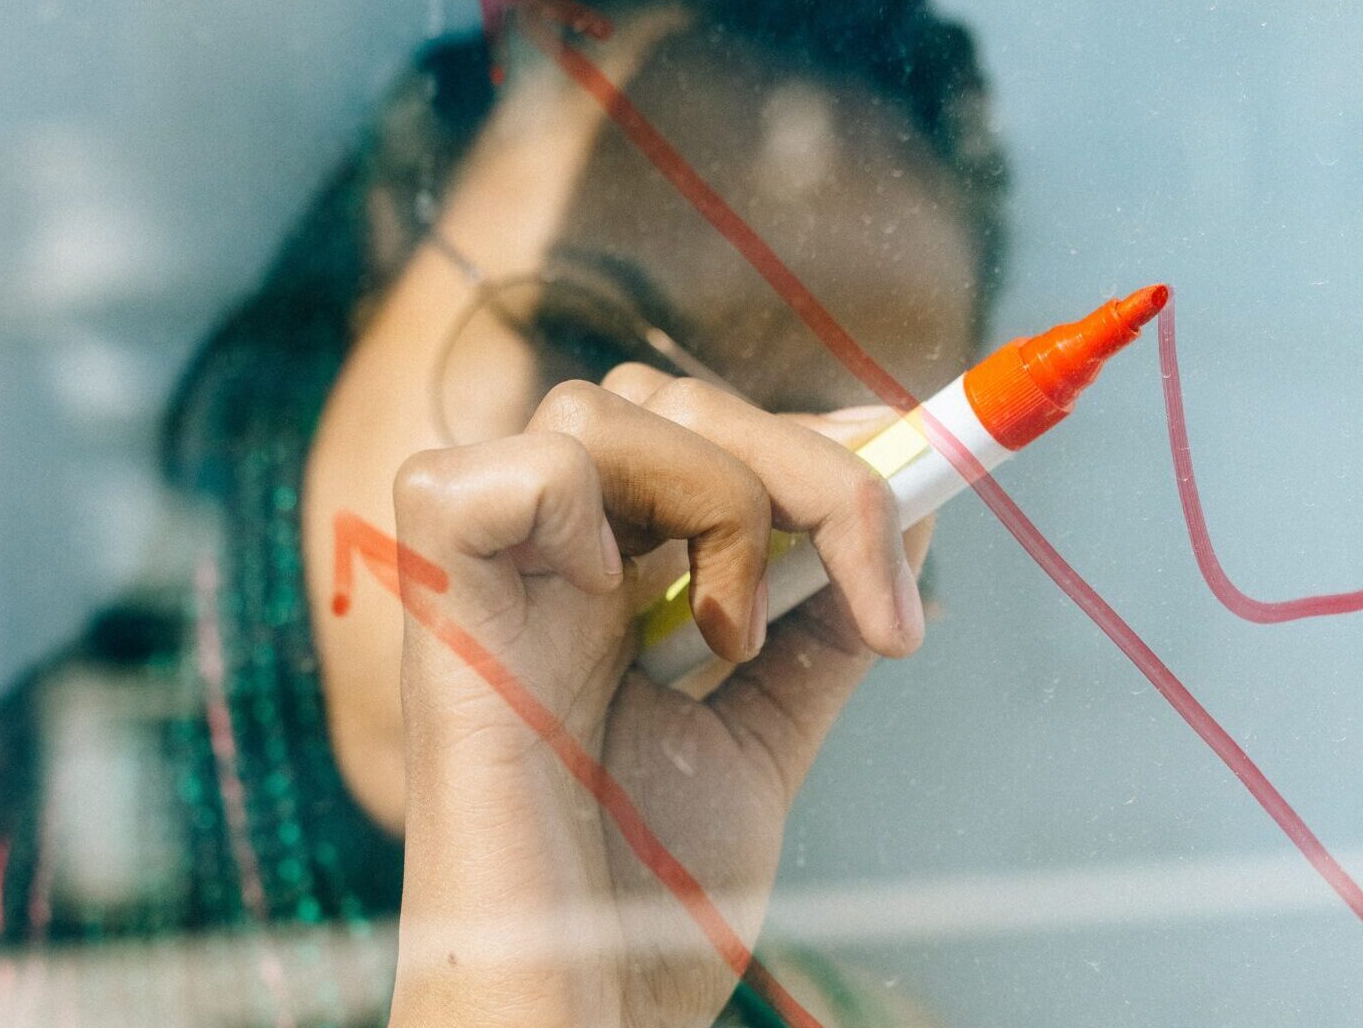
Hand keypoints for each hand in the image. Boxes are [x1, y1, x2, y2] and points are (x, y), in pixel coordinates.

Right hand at [388, 366, 931, 1027]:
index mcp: (611, 582)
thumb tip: (911, 522)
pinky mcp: (436, 594)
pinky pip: (516, 468)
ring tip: (729, 642)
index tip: (926, 470)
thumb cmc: (645, 898)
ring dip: (720, 502)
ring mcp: (489, 570)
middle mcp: (547, 559)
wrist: (573, 1009)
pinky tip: (613, 606)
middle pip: (670, 396)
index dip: (812, 429)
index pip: (706, 427)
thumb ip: (818, 630)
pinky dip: (585, 509)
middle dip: (811, 471)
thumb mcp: (762, 739)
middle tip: (873, 606)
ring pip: (607, 406)